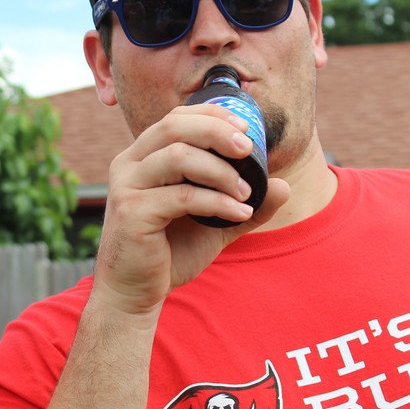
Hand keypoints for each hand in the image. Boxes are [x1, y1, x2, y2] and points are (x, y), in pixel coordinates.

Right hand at [91, 103, 288, 317]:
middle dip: (217, 132)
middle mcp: (129, 164)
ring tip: (246, 193)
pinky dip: (217, 202)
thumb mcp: (214, 224)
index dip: (212, 115)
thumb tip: (282, 185)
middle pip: (174, 126)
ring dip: (220, 171)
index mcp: (142, 157)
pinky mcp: (132, 212)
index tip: (246, 129)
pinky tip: (239, 213)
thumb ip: (242, 203)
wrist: (134, 293)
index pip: (176, 118)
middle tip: (249, 149)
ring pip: (177, 157)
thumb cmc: (169, 254)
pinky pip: (182, 196)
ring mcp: (127, 187)